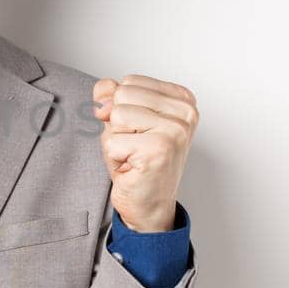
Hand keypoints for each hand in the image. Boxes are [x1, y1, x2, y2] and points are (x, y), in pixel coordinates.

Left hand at [91, 74, 198, 231]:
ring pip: (116, 115)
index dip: (122, 108)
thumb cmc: (138, 162)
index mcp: (182, 100)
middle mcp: (185, 113)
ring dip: (115, 140)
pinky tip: (132, 167)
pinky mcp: (159, 149)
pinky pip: (112, 141)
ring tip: (132, 155)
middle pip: (122, 94)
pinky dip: (114, 157)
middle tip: (134, 146)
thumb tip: (103, 88)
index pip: (130, 81)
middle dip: (117, 124)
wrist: (149, 206)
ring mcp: (175, 130)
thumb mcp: (122, 122)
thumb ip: (112, 97)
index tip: (138, 131)